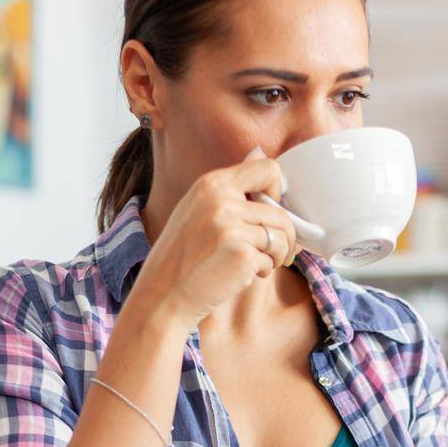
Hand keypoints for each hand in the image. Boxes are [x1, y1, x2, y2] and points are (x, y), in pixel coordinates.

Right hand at [136, 153, 298, 330]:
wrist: (163, 293)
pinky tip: (244, 275)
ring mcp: (231, 228)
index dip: (277, 191)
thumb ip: (230, 188)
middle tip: (274, 251)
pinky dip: (263, 270)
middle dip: (284, 235)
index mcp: (212, 184)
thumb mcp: (197, 208)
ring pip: (281, 236)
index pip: (267, 168)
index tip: (270, 210)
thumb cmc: (183, 255)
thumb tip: (260, 153)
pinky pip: (270, 260)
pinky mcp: (241, 255)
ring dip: (277, 254)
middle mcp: (221, 201)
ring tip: (260, 263)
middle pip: (280, 212)